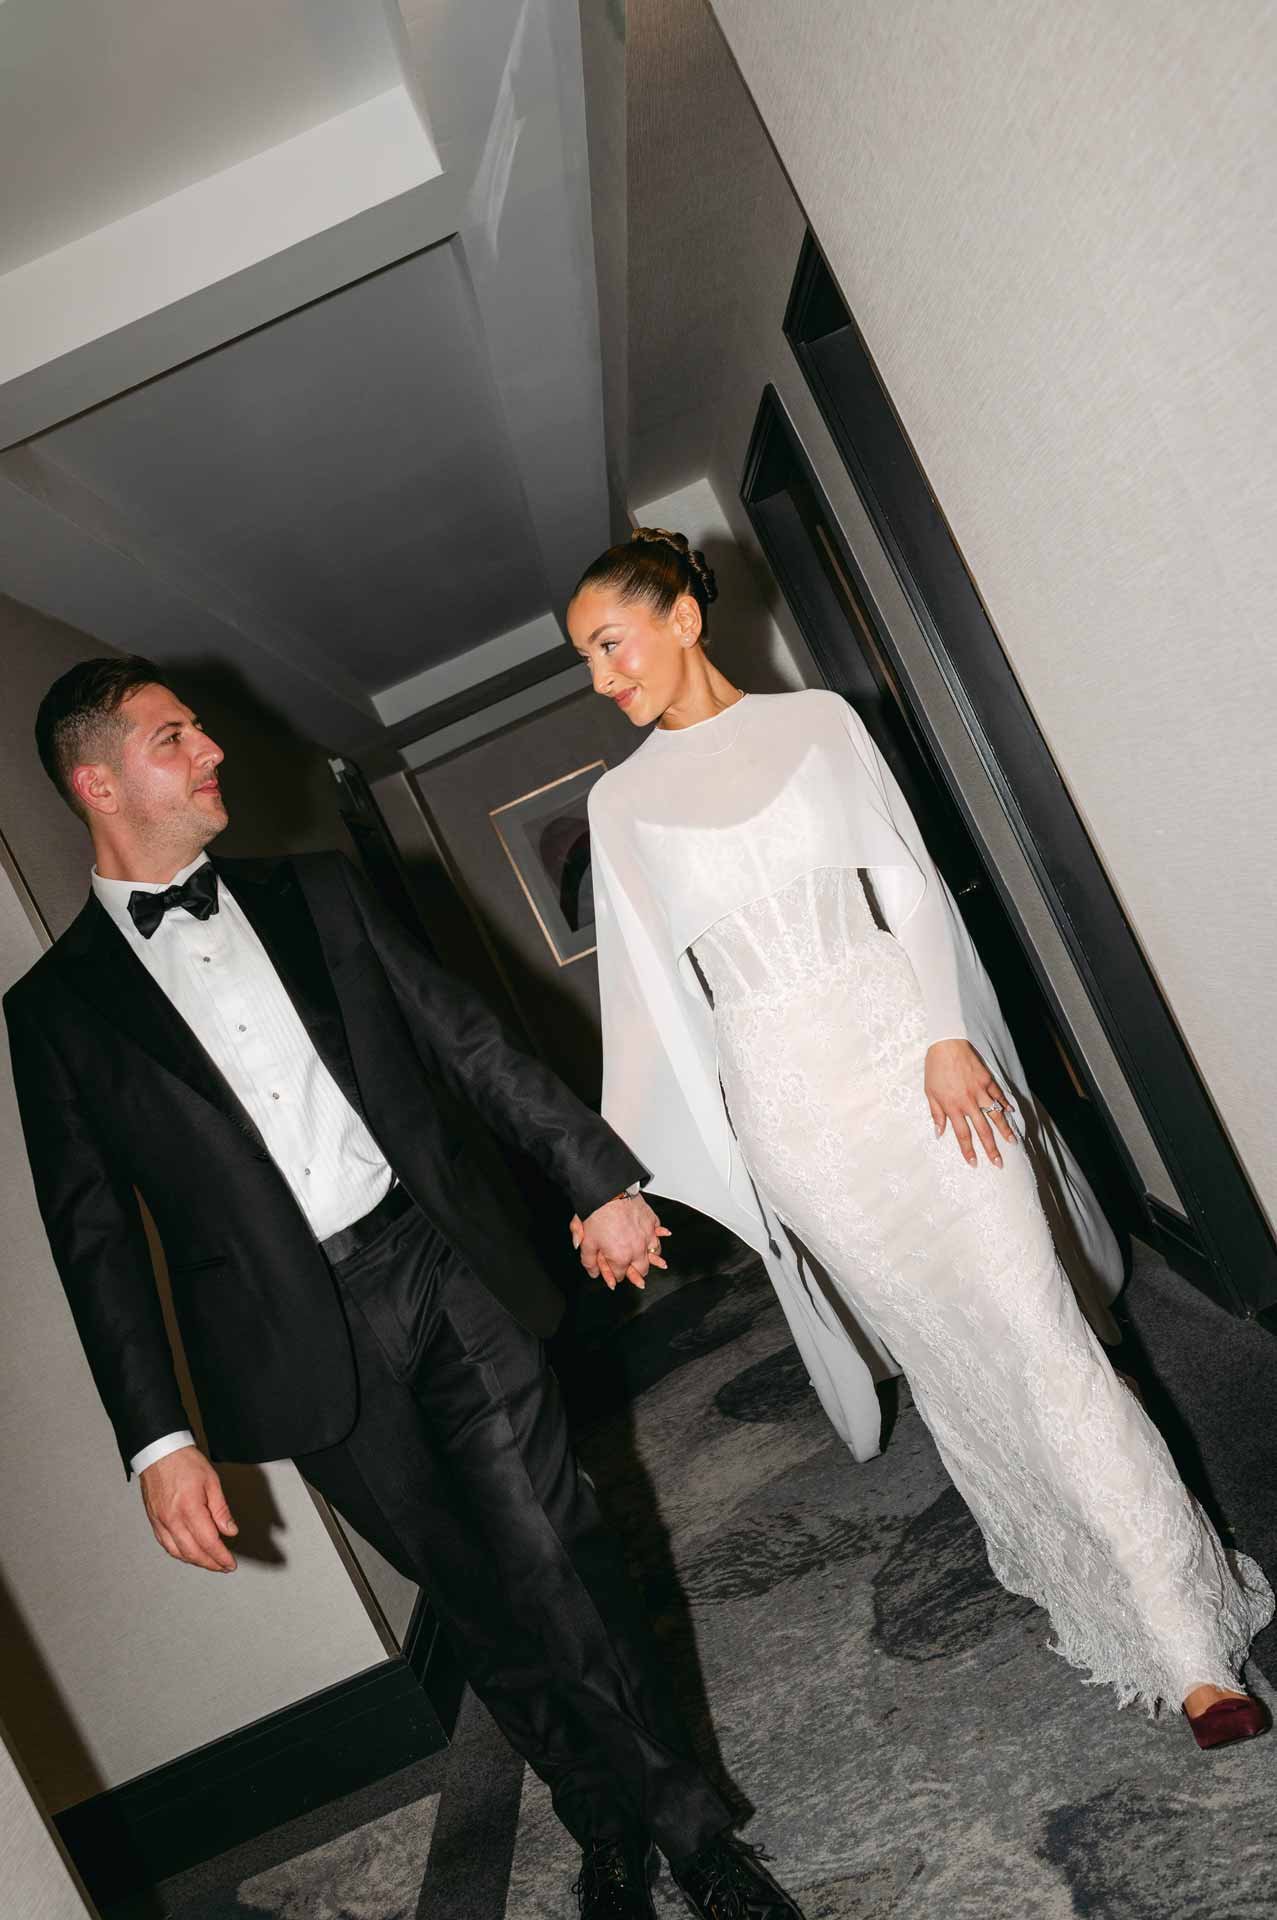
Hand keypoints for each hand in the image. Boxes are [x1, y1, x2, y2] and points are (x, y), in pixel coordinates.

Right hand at [140, 1445, 238, 1571]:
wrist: (159, 1452)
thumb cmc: (184, 1462)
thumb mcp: (211, 1481)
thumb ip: (220, 1510)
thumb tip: (230, 1530)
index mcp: (189, 1509)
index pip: (209, 1542)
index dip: (221, 1557)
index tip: (230, 1564)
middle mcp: (172, 1519)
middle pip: (193, 1552)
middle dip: (210, 1564)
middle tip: (223, 1566)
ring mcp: (160, 1522)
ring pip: (178, 1552)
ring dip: (195, 1561)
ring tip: (209, 1562)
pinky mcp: (153, 1521)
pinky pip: (166, 1545)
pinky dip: (179, 1554)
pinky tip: (188, 1554)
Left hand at [570, 1195, 670, 1290]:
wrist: (609, 1191)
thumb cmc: (598, 1213)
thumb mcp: (586, 1241)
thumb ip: (589, 1260)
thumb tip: (593, 1271)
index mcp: (621, 1257)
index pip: (620, 1275)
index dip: (614, 1275)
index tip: (613, 1273)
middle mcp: (638, 1249)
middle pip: (642, 1269)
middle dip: (637, 1272)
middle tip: (635, 1273)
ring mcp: (647, 1235)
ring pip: (655, 1253)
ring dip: (652, 1256)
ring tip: (651, 1258)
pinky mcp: (652, 1220)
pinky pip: (660, 1231)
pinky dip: (660, 1234)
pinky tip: (662, 1234)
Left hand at [925, 1039, 1014, 1167]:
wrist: (946, 1045)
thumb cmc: (935, 1069)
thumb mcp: (930, 1093)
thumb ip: (936, 1114)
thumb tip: (939, 1133)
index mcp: (953, 1106)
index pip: (962, 1134)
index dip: (968, 1150)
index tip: (975, 1163)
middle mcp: (968, 1102)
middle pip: (982, 1130)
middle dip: (991, 1149)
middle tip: (999, 1162)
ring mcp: (980, 1091)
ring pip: (995, 1115)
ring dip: (1005, 1130)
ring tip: (1013, 1142)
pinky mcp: (987, 1080)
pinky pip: (999, 1095)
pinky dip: (1005, 1105)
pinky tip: (1011, 1113)